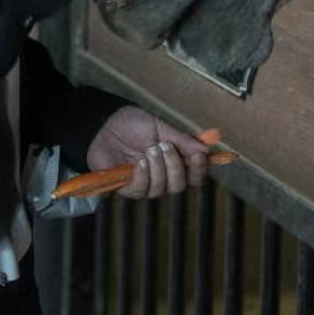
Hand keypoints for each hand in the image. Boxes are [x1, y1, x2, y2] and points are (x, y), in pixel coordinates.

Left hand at [84, 106, 210, 198]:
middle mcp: (162, 177)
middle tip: (165, 146)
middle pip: (179, 186)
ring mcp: (144, 184)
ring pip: (161, 189)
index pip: (194, 176)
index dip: (199, 169)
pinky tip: (139, 162)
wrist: (107, 124)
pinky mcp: (126, 187)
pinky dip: (143, 176)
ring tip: (150, 149)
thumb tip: (206, 149)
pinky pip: (140, 190)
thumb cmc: (134, 125)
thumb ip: (182, 139)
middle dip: (175, 167)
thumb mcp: (161, 127)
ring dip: (158, 169)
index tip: (200, 155)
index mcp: (174, 162)